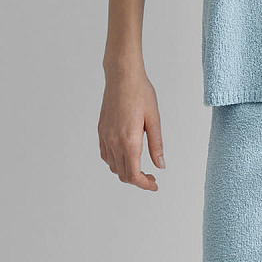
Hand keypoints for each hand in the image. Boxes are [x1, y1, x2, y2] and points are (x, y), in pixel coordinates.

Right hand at [99, 66, 164, 190]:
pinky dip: (116, 162)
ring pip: (113, 166)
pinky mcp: (101, 130)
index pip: (134, 175)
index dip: (144, 185)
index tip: (154, 185)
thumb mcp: (154, 119)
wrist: (122, 76)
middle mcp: (114, 141)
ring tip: (141, 166)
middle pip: (123, 174)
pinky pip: (106, 155)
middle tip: (152, 176)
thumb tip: (160, 165)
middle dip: (138, 180)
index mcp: (129, 141)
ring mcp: (105, 136)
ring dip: (126, 171)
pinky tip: (127, 155)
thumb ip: (156, 145)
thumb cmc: (141, 93)